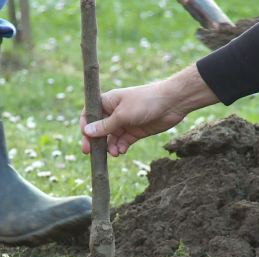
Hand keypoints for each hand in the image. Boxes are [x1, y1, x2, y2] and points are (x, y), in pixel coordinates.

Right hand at [80, 65, 218, 155]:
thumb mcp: (122, 115)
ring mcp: (124, 122)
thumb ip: (105, 125)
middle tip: (90, 153)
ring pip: (110, 138)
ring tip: (114, 153)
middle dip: (95, 141)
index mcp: (108, 102)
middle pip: (98, 129)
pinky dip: (120, 147)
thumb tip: (87, 132)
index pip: (90, 114)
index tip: (85, 137)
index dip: (85, 125)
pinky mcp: (135, 132)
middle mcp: (114, 112)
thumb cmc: (145, 102)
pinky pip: (122, 142)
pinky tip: (122, 151)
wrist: (172, 103)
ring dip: (110, 146)